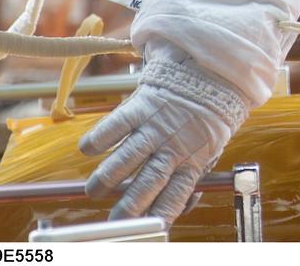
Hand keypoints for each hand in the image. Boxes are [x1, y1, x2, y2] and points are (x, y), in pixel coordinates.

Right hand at [79, 46, 249, 221]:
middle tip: (114, 221)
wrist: (210, 74)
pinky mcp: (142, 106)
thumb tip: (182, 205)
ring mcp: (156, 126)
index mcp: (193, 160)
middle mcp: (173, 146)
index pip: (175, 195)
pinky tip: (89, 150)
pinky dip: (99, 139)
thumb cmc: (207, 118)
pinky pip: (115, 125)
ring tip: (94, 191)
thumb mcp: (209, 150)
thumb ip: (192, 176)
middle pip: (148, 183)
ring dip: (106, 178)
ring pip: (126, 159)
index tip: (145, 226)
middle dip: (128, 206)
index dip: (158, 213)